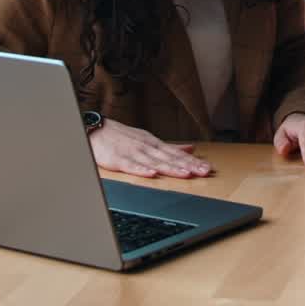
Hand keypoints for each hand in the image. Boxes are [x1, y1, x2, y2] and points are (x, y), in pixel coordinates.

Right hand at [89, 118, 213, 178]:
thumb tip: (191, 148)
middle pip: (170, 158)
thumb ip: (170, 146)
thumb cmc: (123, 137)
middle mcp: (147, 147)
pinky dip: (141, 170)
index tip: (207, 168)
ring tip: (186, 174)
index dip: (193, 161)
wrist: (97, 130)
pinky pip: (131, 166)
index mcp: (155, 144)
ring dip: (171, 168)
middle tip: (204, 171)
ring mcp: (133, 153)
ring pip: (154, 162)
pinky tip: (152, 174)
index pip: (177, 154)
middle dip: (188, 165)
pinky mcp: (118, 159)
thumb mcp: (149, 139)